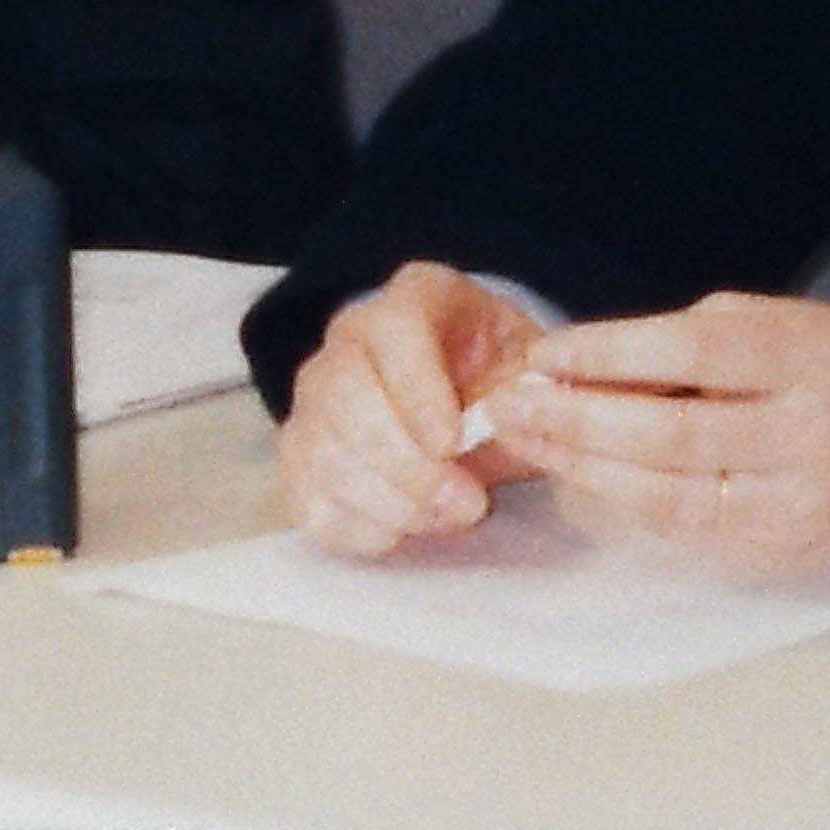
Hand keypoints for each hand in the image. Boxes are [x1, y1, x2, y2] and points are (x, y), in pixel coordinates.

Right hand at [279, 263, 547, 558]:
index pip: (393, 330)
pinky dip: (352, 526)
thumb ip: (525, 392)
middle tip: (466, 504)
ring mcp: (316, 396)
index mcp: (413, 298)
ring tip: (444, 518)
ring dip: (386, 501)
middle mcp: (350, 337)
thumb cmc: (500, 372)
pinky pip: (304, 497)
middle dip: (406, 463)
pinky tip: (399, 531)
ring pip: (321, 452)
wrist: (471, 390)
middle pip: (345, 395)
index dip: (417, 390)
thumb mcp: (529, 366)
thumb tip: (510, 422)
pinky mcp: (300, 454)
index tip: (452, 444)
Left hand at [470, 294, 829, 574]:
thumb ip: (698, 341)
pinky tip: (582, 474)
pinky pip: (685, 528)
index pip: (696, 350)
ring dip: (585, 466)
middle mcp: (808, 434)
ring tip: (527, 439)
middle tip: (509, 401)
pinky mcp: (781, 553)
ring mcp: (796, 504)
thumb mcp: (787, 325)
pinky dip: (624, 500)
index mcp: (810, 358)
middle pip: (673, 432)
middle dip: (578, 418)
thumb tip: (588, 362)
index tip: (548, 348)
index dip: (612, 351)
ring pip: (669, 492)